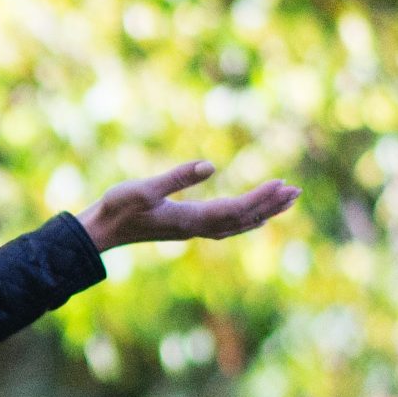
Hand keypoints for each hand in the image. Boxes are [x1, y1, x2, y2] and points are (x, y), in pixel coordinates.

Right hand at [76, 159, 297, 252]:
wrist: (100, 231)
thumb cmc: (117, 208)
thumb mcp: (143, 189)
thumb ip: (176, 177)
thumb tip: (210, 165)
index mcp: (190, 218)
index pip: (235, 209)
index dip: (261, 197)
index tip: (283, 184)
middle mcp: (196, 228)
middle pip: (243, 219)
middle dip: (271, 206)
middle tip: (297, 192)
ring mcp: (191, 230)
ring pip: (237, 224)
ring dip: (262, 213)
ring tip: (284, 202)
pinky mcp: (185, 228)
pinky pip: (225, 226)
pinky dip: (245, 221)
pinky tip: (253, 218)